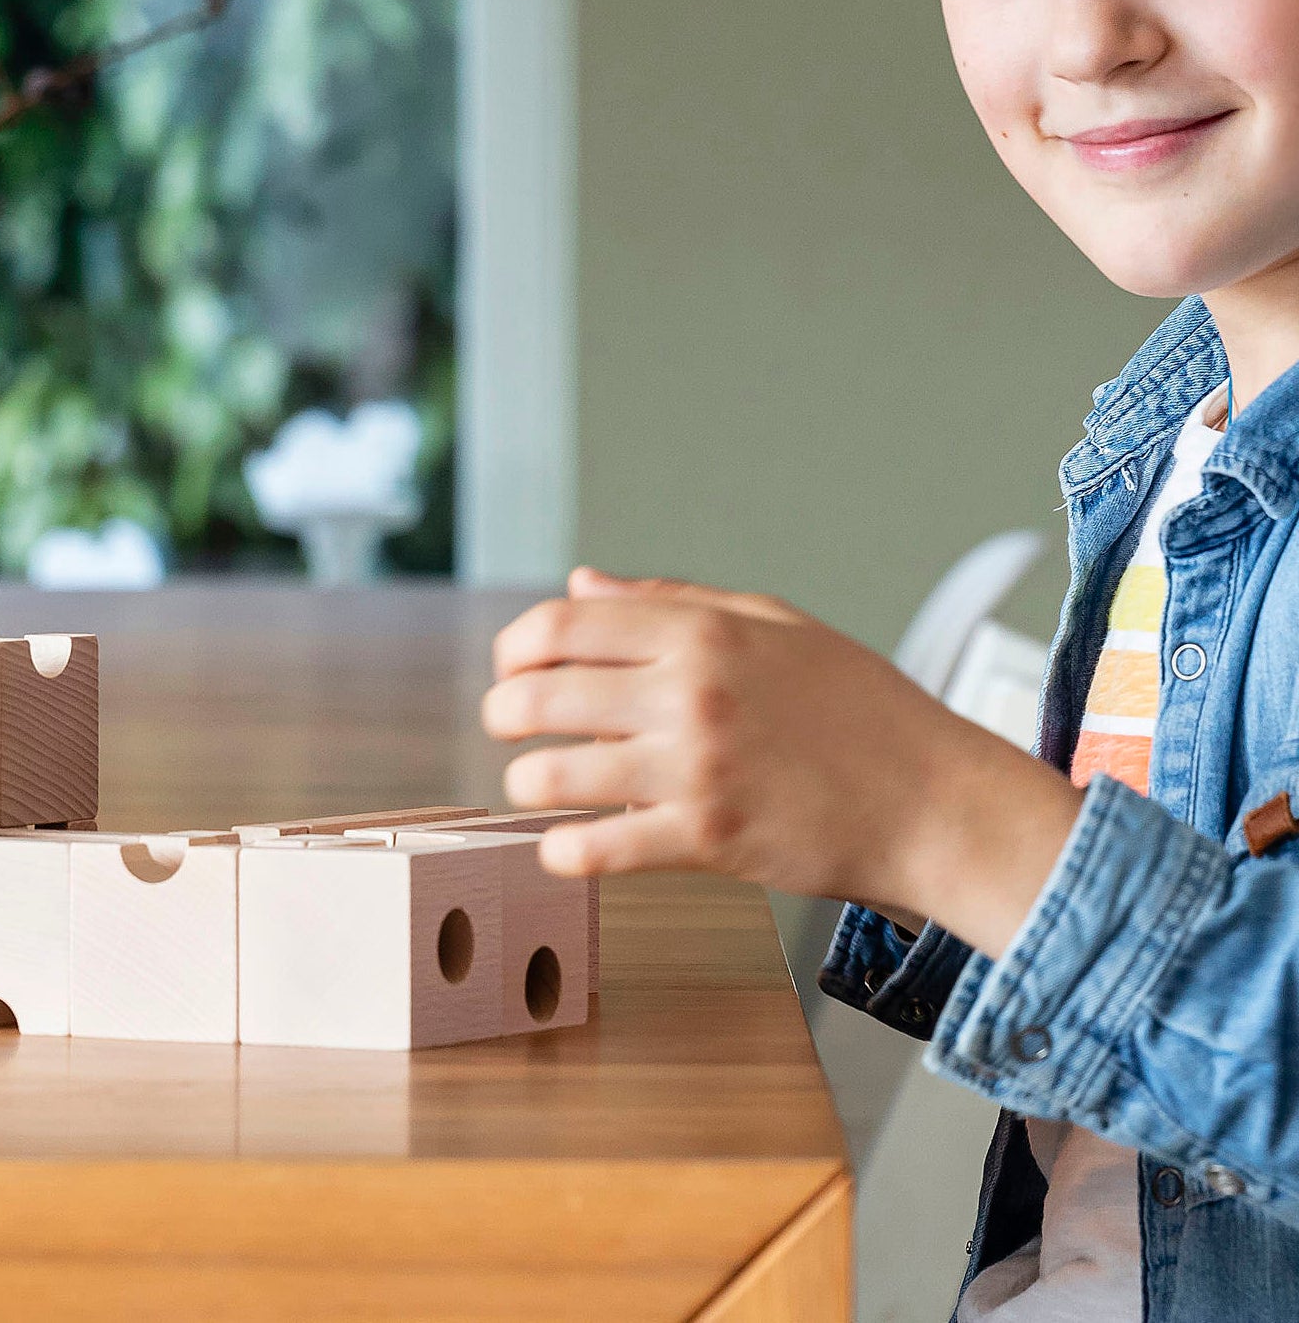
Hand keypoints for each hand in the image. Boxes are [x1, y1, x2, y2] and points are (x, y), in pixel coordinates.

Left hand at [482, 567, 1084, 958]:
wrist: (933, 800)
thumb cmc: (859, 707)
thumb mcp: (772, 624)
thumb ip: (669, 600)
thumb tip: (581, 584)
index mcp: (701, 632)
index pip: (563, 625)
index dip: (516, 647)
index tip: (510, 666)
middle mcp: (689, 692)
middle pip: (542, 692)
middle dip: (502, 710)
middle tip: (503, 724)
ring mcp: (696, 768)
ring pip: (556, 772)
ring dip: (526, 780)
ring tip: (531, 783)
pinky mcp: (709, 839)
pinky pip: (603, 848)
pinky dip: (564, 851)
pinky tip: (558, 848)